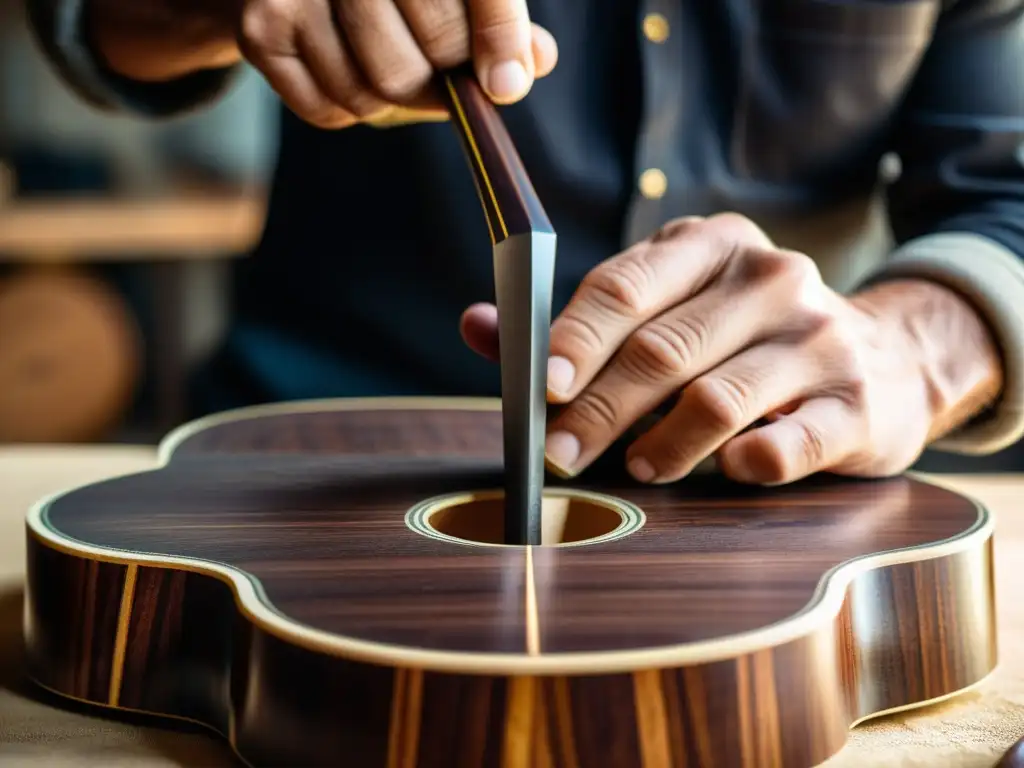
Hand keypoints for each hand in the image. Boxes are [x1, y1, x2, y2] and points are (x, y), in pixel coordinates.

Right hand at [236, 0, 557, 127]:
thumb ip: (494, 19)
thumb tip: (529, 66)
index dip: (497, 38)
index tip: (507, 85)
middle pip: (425, 52)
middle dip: (446, 80)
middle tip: (447, 76)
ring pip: (376, 90)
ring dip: (396, 100)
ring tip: (394, 67)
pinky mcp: (260, 27)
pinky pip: (329, 110)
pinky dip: (349, 109)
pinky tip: (348, 68)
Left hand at [461, 213, 1002, 484]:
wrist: (883, 360)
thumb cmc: (742, 342)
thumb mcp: (666, 313)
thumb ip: (572, 328)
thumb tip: (476, 326)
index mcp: (712, 245)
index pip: (625, 287)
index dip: (575, 339)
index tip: (540, 389)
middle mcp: (772, 278)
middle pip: (661, 350)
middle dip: (600, 410)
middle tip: (561, 457)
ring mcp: (820, 338)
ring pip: (716, 400)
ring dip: (662, 446)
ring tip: (638, 471)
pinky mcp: (855, 402)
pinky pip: (791, 443)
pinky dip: (748, 462)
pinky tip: (729, 470)